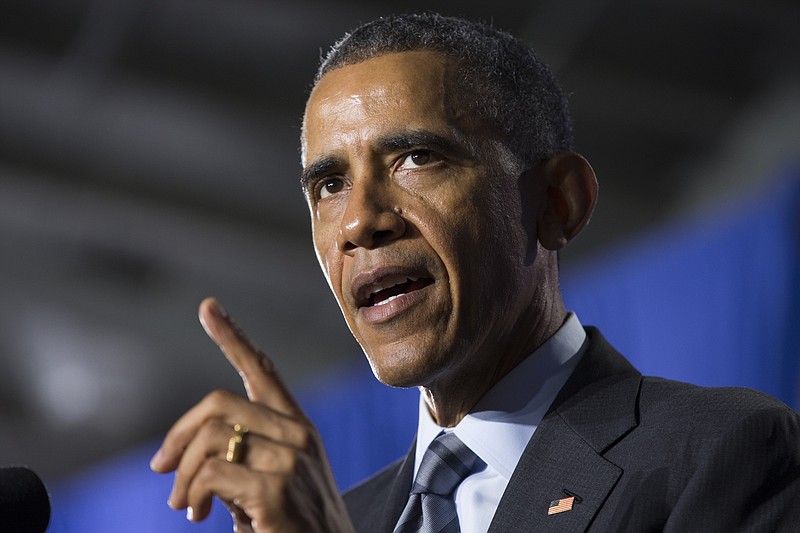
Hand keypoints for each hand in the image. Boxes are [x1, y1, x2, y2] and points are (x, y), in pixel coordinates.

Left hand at [150, 297, 353, 532]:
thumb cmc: (296, 526)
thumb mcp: (271, 481)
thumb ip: (242, 455)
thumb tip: (185, 455)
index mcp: (297, 427)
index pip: (263, 370)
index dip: (233, 337)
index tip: (208, 308)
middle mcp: (297, 433)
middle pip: (218, 403)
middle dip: (178, 435)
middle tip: (162, 470)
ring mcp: (290, 458)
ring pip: (209, 438)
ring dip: (183, 475)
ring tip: (185, 506)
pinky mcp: (275, 487)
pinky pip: (210, 472)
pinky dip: (192, 493)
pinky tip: (198, 514)